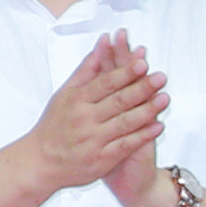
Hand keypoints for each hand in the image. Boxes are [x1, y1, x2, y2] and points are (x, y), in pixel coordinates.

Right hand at [23, 37, 168, 198]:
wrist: (41, 162)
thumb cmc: (53, 125)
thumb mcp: (64, 94)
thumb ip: (86, 70)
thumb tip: (102, 45)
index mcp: (76, 100)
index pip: (105, 83)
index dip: (125, 72)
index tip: (142, 62)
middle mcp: (85, 119)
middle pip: (118, 101)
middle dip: (141, 88)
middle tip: (160, 77)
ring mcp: (94, 140)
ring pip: (125, 123)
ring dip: (147, 110)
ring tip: (164, 99)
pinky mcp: (102, 159)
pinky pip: (126, 145)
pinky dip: (143, 136)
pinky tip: (157, 126)